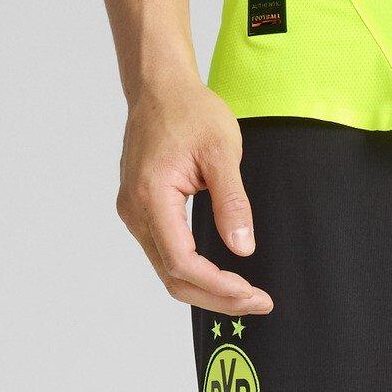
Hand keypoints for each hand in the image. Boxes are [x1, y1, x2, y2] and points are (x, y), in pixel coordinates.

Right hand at [115, 82, 271, 312]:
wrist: (159, 88)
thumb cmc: (189, 111)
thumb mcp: (222, 151)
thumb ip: (232, 201)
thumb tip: (243, 247)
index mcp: (151, 195)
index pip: (182, 262)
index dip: (219, 286)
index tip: (253, 293)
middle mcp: (135, 211)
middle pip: (173, 277)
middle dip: (217, 298)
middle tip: (258, 303)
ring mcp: (134, 213)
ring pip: (167, 271)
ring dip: (206, 290)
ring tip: (245, 295)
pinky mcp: (140, 211)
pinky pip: (165, 255)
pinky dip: (194, 273)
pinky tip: (221, 276)